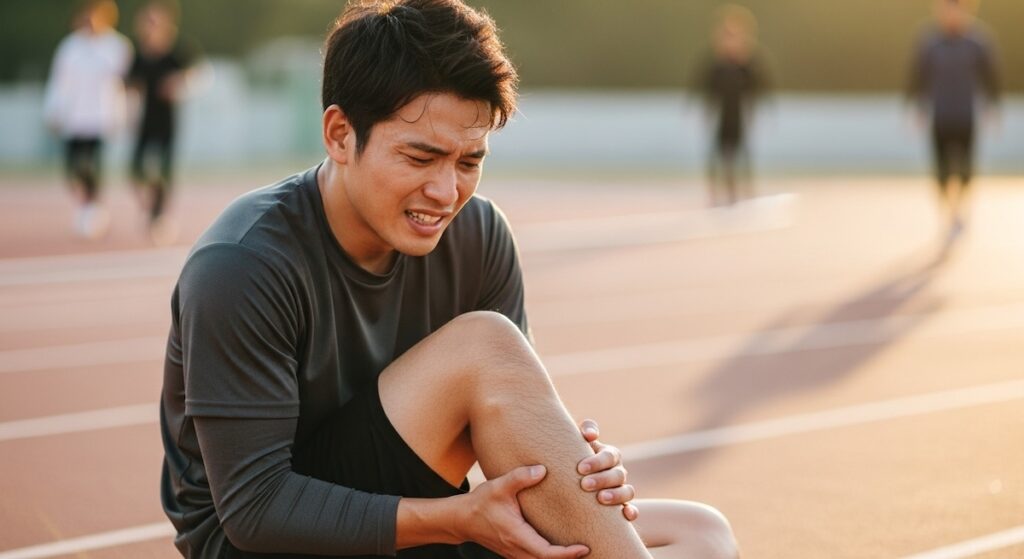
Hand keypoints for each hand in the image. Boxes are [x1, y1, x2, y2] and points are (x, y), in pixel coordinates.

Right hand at [462, 465, 588, 558]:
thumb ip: (520, 477)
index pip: (546, 553)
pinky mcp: (513, 553)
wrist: (461, 519)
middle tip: (590, 551)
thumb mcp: (499, 486)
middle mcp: (516, 549)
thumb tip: (543, 470)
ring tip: (580, 552)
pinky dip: (549, 558)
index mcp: (516, 535)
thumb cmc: (480, 502)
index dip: (566, 554)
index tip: (584, 548)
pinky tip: (561, 550)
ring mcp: (514, 554)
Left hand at [577, 419, 637, 520]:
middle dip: (602, 479)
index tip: (580, 468)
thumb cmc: (574, 456)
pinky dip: (631, 512)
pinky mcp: (622, 506)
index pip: (609, 456)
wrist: (573, 477)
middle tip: (584, 484)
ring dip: (616, 495)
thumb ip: (586, 431)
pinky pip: (631, 509)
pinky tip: (626, 515)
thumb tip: (590, 435)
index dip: (597, 462)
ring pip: (627, 491)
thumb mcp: (578, 441)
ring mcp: (622, 489)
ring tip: (601, 498)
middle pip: (617, 475)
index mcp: (610, 455)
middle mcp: (618, 472)